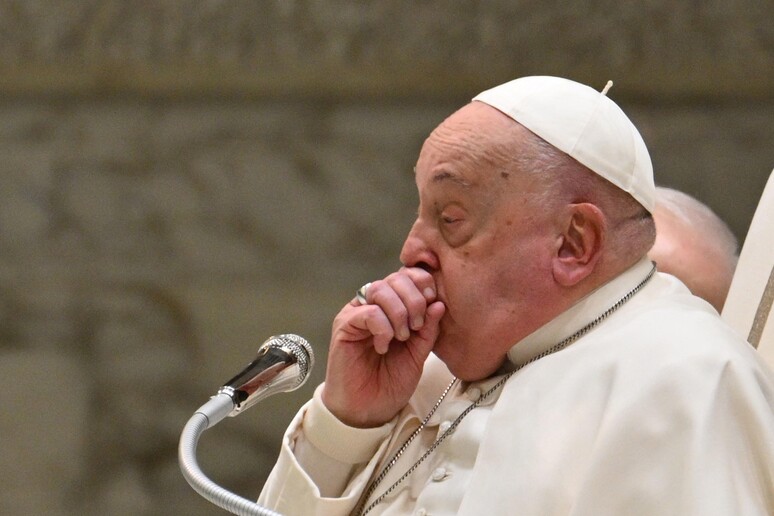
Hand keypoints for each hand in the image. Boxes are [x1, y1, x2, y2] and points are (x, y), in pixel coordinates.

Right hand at [321, 267, 445, 427]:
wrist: (368, 410)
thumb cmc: (391, 381)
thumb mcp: (419, 353)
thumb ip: (429, 329)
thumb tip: (439, 303)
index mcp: (393, 306)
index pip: (407, 276)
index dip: (423, 283)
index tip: (433, 302)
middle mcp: (374, 305)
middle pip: (395, 278)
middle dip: (414, 299)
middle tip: (418, 326)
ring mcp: (357, 313)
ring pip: (380, 289)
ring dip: (399, 312)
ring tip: (402, 337)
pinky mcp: (344, 326)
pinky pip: (368, 312)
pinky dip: (383, 327)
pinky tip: (383, 346)